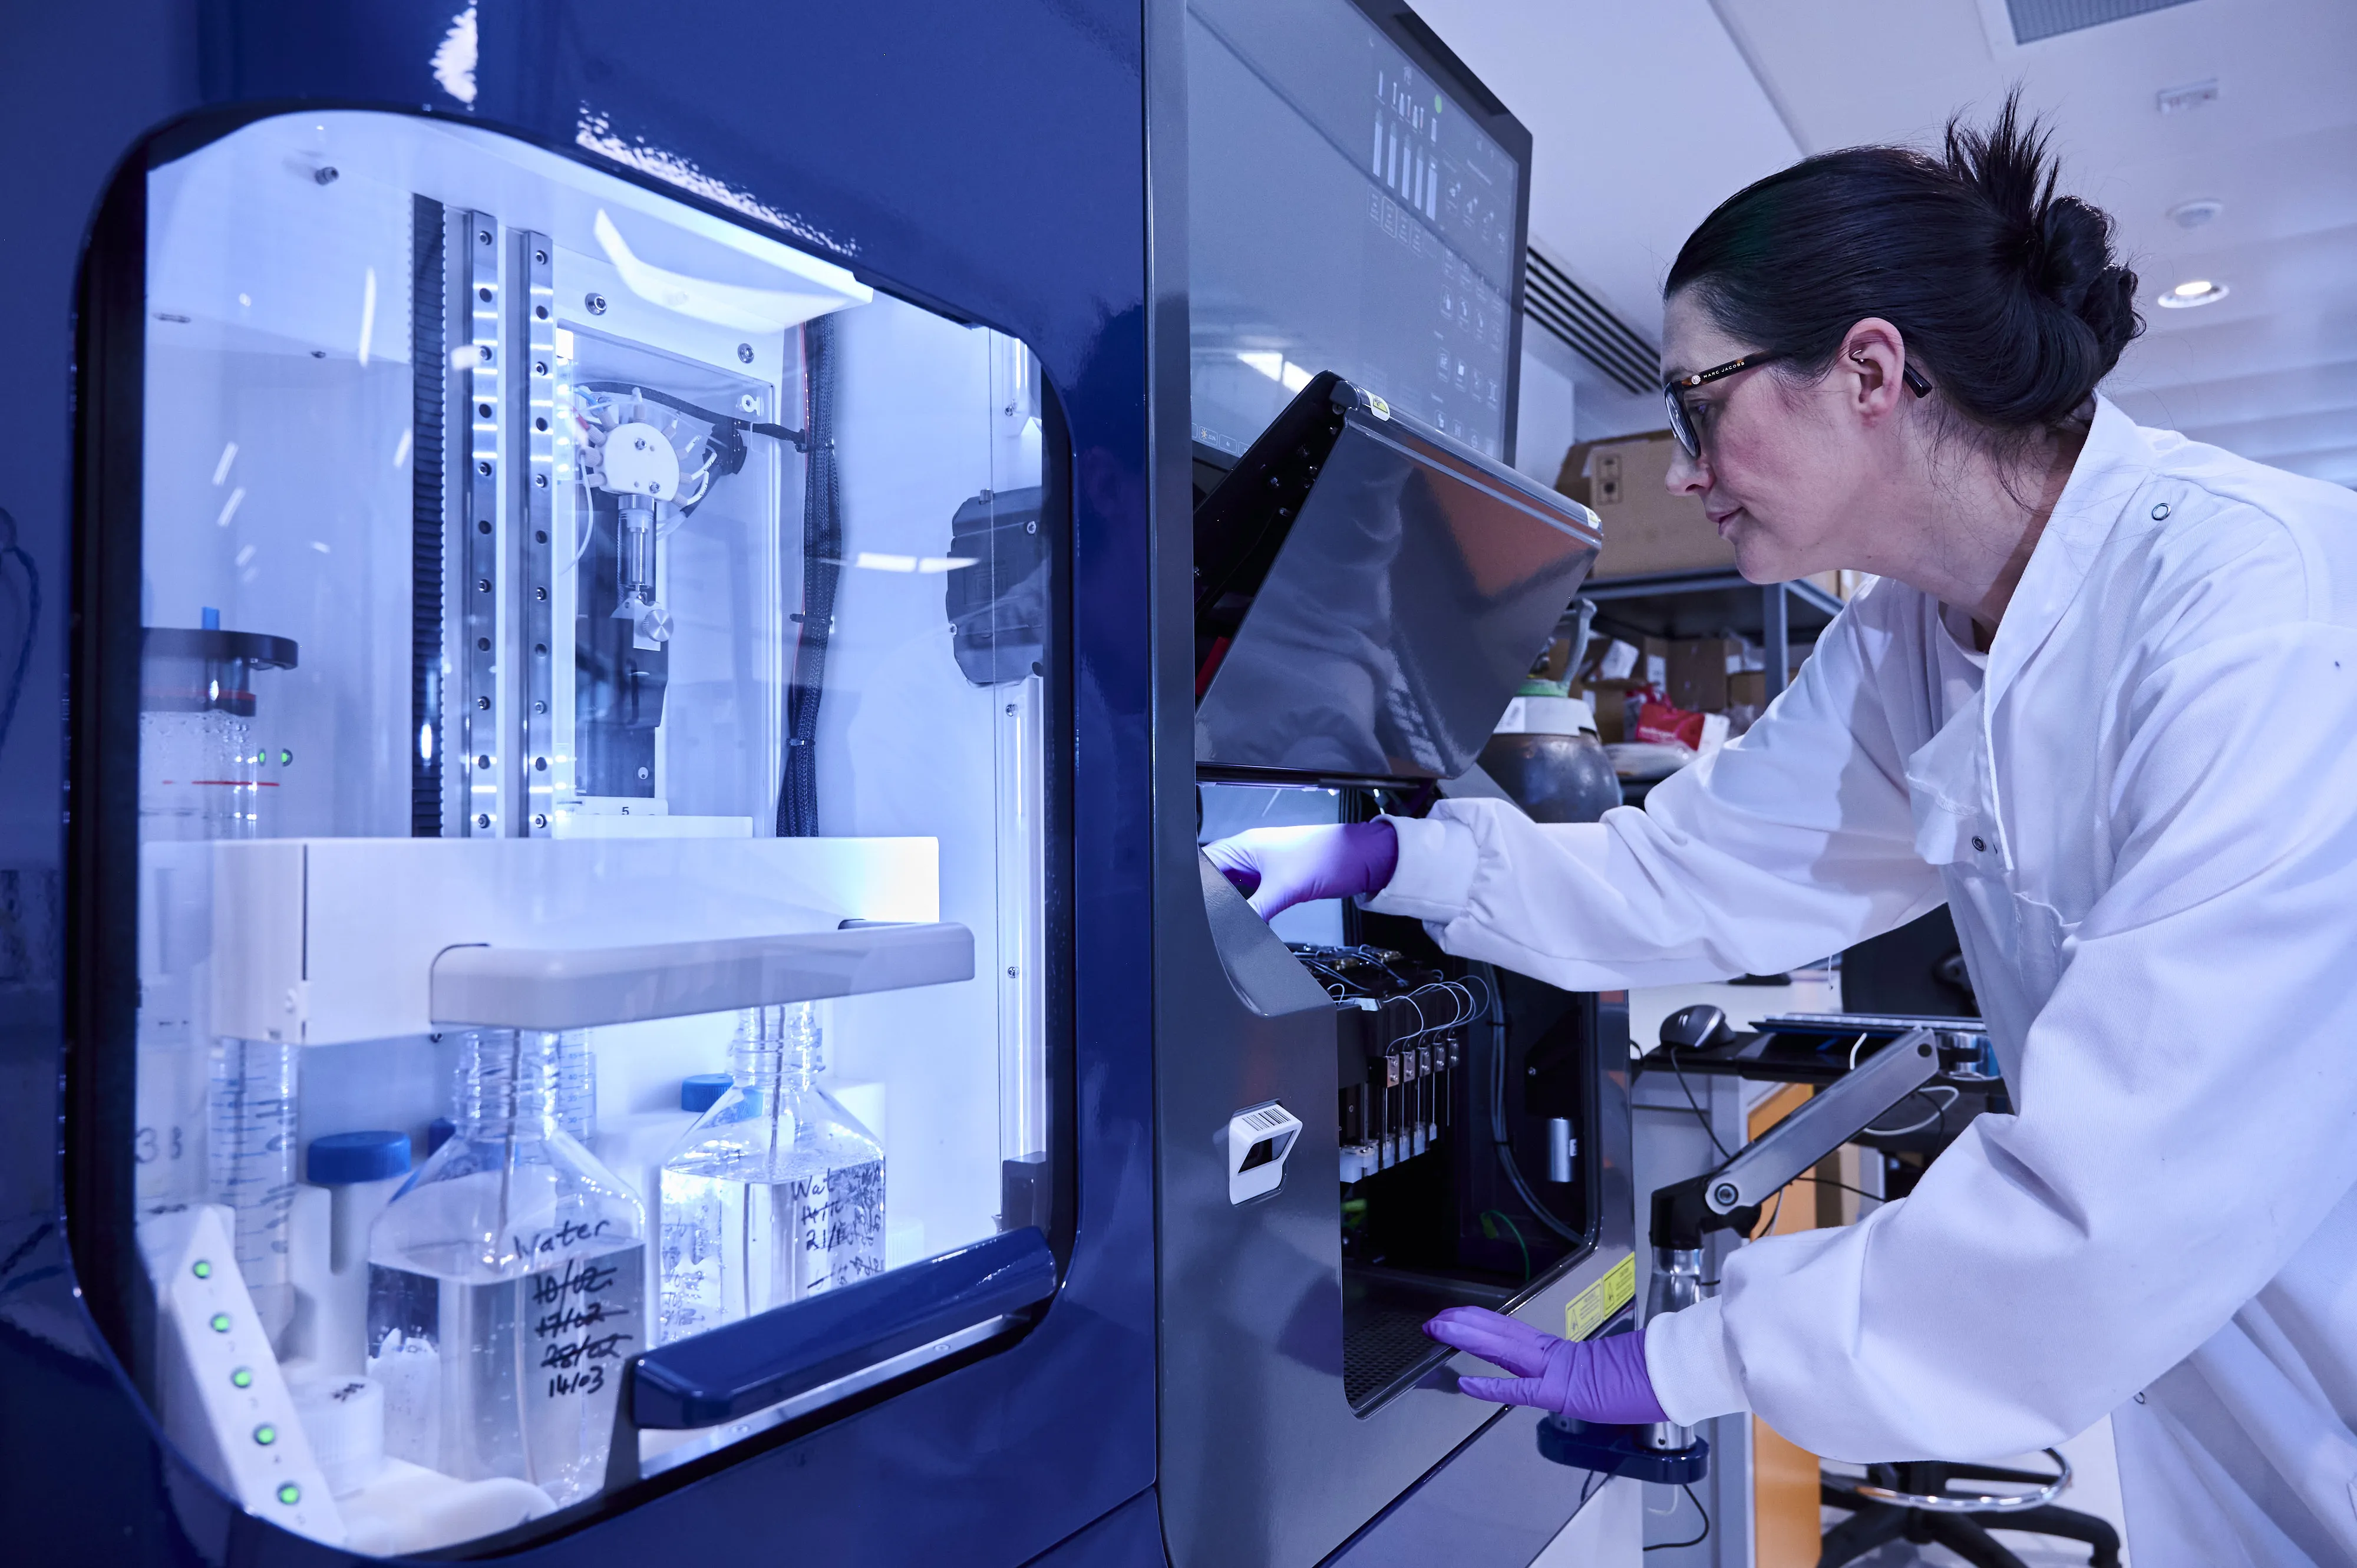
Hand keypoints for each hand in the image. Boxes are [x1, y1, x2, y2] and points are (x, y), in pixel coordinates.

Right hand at [1201, 821, 1398, 919]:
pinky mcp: (1277, 878)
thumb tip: (1236, 931)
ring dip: (1236, 904)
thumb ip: (1255, 912)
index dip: (1198, 885)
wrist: (1361, 858)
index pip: (1205, 864)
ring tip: (1237, 919)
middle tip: (1218, 918)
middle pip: (1219, 878)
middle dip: (1216, 899)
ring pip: (1236, 888)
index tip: (1197, 907)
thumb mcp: (1284, 889)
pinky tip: (1257, 917)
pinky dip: (1253, 907)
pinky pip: (1255, 894)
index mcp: (1244, 845)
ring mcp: (1264, 865)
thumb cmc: (1327, 856)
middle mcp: (1250, 853)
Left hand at [1423, 1306, 1667, 1424]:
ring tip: (1441, 1330)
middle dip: (1463, 1327)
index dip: (1480, 1326)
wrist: (1666, 1376)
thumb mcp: (1602, 1375)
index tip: (1454, 1319)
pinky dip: (1492, 1387)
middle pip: (1499, 1336)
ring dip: (1469, 1339)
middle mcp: (1552, 1356)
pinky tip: (1465, 1384)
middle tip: (1433, 1320)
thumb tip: (1574, 1374)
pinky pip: (1521, 1390)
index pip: (1509, 1337)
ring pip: (1504, 1349)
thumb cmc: (1641, 1378)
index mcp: (1559, 1354)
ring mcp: (1555, 1370)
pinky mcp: (1562, 1390)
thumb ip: (1580, 1373)